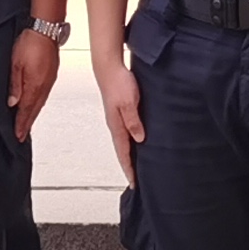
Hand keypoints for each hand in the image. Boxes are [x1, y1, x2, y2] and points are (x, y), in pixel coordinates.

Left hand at [9, 26, 61, 138]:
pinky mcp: (51, 74)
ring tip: (27, 122)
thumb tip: (12, 102)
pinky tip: (36, 103)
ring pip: (40, 103)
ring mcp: (49, 80)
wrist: (45, 28)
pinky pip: (44, 94)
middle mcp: (44, 86)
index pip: (26, 110)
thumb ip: (15, 85)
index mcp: (35, 85)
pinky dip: (38, 103)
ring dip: (33, 114)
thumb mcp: (16, 64)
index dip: (22, 124)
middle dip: (28, 123)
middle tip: (22, 134)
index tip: (19, 134)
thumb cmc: (30, 42)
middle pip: (35, 110)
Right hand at [97, 57, 145, 178]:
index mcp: (117, 126)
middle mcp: (116, 124)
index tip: (134, 183)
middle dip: (129, 166)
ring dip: (130, 154)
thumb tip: (139, 139)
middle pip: (123, 151)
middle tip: (136, 180)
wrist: (109, 66)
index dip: (129, 169)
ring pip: (125, 141)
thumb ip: (134, 121)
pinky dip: (132, 141)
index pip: (123, 153)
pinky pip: (127, 130)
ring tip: (138, 165)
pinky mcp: (121, 110)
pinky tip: (139, 140)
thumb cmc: (118, 81)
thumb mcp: (129, 103)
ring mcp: (118, 118)